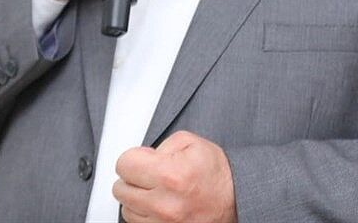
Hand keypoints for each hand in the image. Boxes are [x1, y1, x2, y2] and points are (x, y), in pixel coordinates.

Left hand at [113, 131, 236, 222]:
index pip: (124, 165)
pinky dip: (144, 214)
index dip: (133, 158)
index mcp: (170, 175)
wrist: (237, 201)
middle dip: (133, 177)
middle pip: (120, 188)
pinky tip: (159, 205)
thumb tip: (140, 157)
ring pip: (127, 209)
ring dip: (137, 198)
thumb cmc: (216, 173)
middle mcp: (165, 204)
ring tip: (157, 191)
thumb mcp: (190, 143)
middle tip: (150, 174)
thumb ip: (159, 145)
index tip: (142, 160)